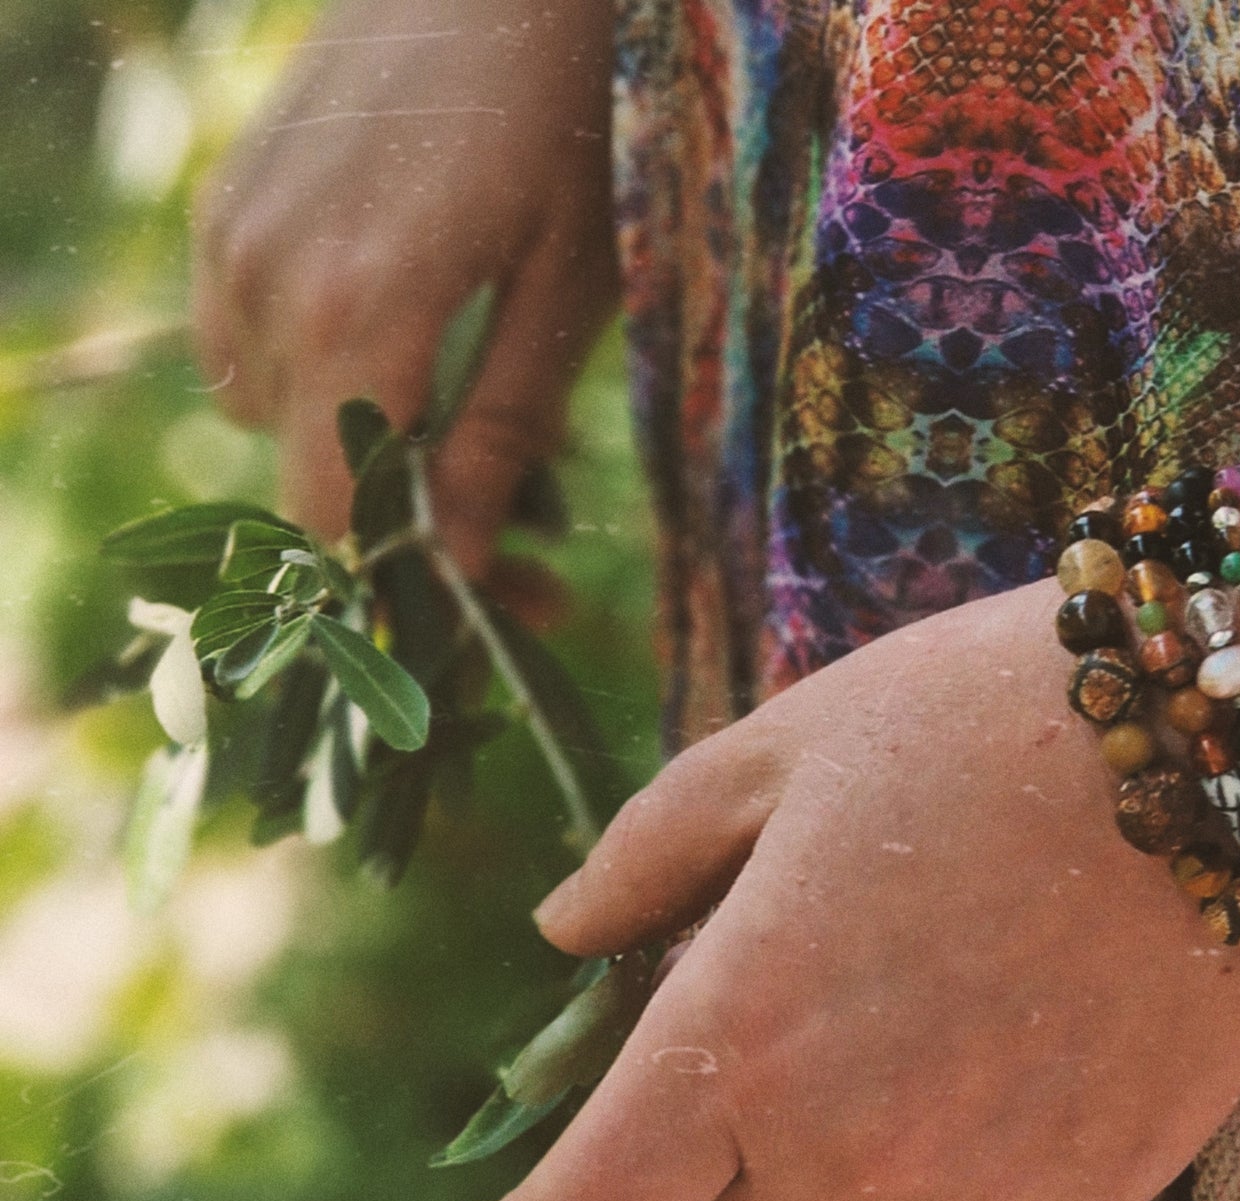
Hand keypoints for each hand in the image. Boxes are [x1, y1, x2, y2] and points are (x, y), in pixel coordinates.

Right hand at [191, 0, 617, 572]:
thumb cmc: (572, 118)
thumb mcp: (570, 296)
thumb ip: (501, 437)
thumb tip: (461, 574)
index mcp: (357, 311)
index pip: (334, 515)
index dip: (410, 586)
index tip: (505, 608)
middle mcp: (267, 279)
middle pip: (303, 479)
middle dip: (408, 533)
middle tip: (530, 552)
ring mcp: (235, 233)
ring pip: (273, 416)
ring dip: (364, 449)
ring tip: (476, 430)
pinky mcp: (230, 200)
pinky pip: (243, 339)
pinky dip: (321, 374)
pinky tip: (407, 348)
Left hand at [440, 435, 1239, 1200]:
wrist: (1233, 750)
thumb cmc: (983, 721)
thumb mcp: (778, 747)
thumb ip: (644, 860)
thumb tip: (557, 940)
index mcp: (737, 1047)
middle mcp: (846, 1159)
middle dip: (673, 1174)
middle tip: (722, 1052)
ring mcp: (975, 1198)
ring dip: (799, 1198)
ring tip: (859, 1060)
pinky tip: (963, 1101)